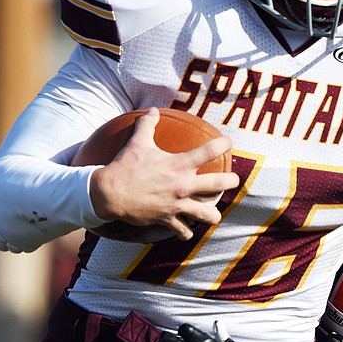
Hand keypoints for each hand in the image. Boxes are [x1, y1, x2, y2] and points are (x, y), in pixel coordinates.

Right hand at [89, 108, 239, 240]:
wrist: (108, 193)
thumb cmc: (124, 166)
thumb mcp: (137, 142)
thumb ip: (147, 124)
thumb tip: (152, 110)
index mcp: (178, 165)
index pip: (209, 151)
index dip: (223, 144)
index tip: (229, 142)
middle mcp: (182, 185)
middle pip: (218, 185)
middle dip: (230, 182)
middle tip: (234, 180)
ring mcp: (176, 204)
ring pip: (207, 214)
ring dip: (213, 215)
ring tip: (214, 214)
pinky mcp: (167, 219)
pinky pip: (184, 230)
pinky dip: (186, 231)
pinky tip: (187, 229)